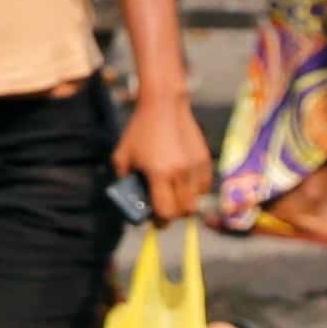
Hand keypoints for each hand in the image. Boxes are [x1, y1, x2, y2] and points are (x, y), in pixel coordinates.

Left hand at [113, 96, 213, 224]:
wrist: (163, 104)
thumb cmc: (139, 130)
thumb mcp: (122, 156)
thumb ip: (124, 181)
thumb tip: (131, 200)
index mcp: (159, 174)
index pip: (166, 213)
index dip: (160, 222)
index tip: (155, 221)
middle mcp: (180, 172)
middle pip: (184, 211)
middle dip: (173, 215)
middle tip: (164, 209)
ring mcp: (195, 166)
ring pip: (196, 201)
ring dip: (185, 204)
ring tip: (173, 195)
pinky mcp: (205, 159)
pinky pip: (204, 187)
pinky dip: (195, 191)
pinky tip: (183, 183)